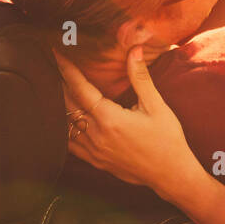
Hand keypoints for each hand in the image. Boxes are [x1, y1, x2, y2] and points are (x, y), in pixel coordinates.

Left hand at [56, 47, 207, 201]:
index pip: (80, 89)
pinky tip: (65, 119)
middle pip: (68, 105)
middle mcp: (97, 135)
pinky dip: (65, 128)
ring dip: (60, 105)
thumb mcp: (156, 106)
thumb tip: (135, 49)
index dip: (67, 70)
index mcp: (110, 119)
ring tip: (55, 87)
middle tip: (54, 65)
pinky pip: (70, 143)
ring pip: (66, 125)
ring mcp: (94, 151)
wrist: (170, 174)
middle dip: (60, 83)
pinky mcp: (96, 161)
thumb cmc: (167, 138)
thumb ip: (140, 77)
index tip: (57, 54)